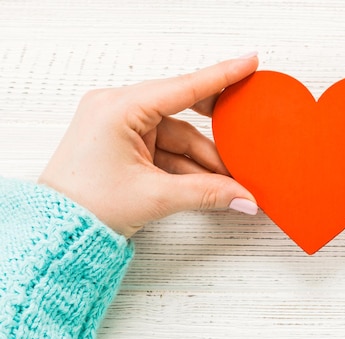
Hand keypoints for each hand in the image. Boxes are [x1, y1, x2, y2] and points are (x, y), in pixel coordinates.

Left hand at [39, 54, 259, 237]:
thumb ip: (207, 194)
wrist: (58, 230)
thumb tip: (243, 197)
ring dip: (204, 160)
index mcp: (118, 108)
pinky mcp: (126, 143)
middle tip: (244, 125)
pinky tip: (211, 183)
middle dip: (215, 128)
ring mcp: (122, 126)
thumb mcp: (155, 196)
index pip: (182, 87)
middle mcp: (118, 109)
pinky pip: (167, 148)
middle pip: (182, 110)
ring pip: (179, 136)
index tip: (248, 63)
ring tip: (231, 181)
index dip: (221, 76)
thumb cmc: (87, 206)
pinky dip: (188, 165)